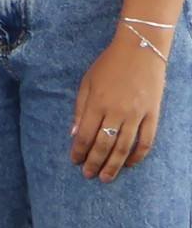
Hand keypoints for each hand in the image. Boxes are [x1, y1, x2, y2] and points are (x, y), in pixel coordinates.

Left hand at [73, 33, 169, 181]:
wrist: (140, 50)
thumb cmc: (109, 65)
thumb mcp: (87, 82)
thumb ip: (80, 109)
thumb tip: (74, 134)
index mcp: (97, 102)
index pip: (86, 135)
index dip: (79, 150)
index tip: (74, 161)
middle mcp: (116, 111)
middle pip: (104, 145)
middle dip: (94, 162)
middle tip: (88, 175)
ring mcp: (137, 114)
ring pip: (124, 147)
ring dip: (114, 165)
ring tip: (106, 177)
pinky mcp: (153, 115)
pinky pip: (146, 141)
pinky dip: (138, 155)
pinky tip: (129, 164)